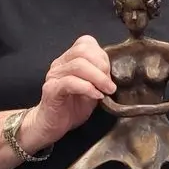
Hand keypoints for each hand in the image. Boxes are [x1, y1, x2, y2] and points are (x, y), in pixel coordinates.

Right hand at [22, 35, 115, 150]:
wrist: (51, 126)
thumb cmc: (72, 108)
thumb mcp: (92, 88)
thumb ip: (100, 77)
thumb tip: (117, 72)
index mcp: (69, 59)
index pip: (85, 42)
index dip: (101, 55)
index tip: (109, 72)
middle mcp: (60, 64)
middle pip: (83, 51)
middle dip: (102, 66)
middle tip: (109, 84)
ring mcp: (54, 75)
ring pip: (78, 65)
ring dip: (98, 78)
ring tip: (106, 90)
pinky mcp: (51, 89)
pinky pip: (70, 82)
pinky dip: (88, 88)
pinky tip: (96, 96)